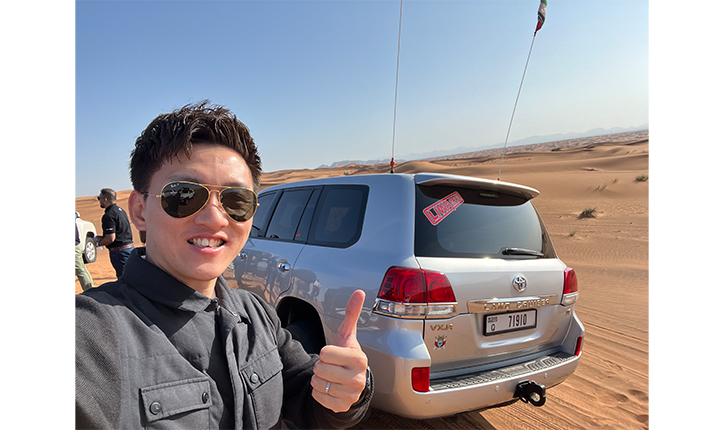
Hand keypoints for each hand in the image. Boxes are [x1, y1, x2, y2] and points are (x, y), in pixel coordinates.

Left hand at [311, 290, 368, 412]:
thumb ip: (352, 314)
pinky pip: (317, 396)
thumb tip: (359, 292)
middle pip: (319, 368)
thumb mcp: (348, 336)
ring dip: (319, 379)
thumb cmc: (347, 356)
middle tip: (332, 366)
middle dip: (321, 366)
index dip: (326, 352)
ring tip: (331, 377)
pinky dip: (319, 392)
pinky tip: (330, 388)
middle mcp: (358, 378)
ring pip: (316, 383)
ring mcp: (350, 394)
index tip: (335, 355)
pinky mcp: (341, 406)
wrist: (354, 384)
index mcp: (359, 359)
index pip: (325, 352)